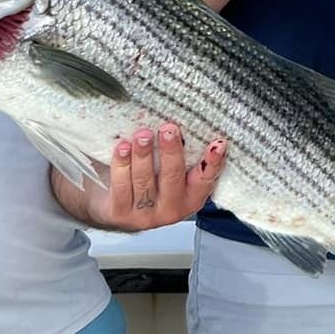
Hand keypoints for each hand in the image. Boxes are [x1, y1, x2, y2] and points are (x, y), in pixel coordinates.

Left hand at [61, 123, 226, 230]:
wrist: (116, 206)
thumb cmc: (150, 180)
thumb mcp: (171, 171)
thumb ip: (181, 153)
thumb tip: (181, 118)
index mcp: (191, 197)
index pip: (206, 179)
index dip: (214, 162)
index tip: (219, 144)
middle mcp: (172, 209)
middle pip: (173, 177)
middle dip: (171, 152)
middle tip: (169, 129)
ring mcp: (146, 215)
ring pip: (145, 181)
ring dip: (144, 155)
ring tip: (143, 134)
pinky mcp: (122, 214)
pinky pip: (122, 186)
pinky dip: (122, 165)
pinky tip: (123, 147)